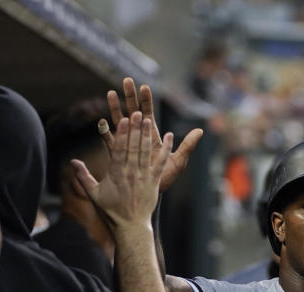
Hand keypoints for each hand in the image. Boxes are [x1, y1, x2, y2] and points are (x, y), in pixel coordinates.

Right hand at [73, 112, 161, 231]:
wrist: (130, 226)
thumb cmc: (110, 210)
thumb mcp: (93, 194)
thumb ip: (83, 176)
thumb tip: (72, 162)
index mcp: (115, 173)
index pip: (118, 149)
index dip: (121, 133)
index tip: (123, 120)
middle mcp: (130, 172)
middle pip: (133, 147)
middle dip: (135, 128)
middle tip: (137, 112)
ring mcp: (143, 176)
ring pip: (146, 152)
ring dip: (147, 134)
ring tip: (148, 118)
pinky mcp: (154, 181)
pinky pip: (160, 162)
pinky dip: (166, 149)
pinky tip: (170, 136)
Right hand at [101, 77, 203, 192]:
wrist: (149, 198)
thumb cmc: (165, 178)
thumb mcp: (179, 162)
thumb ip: (188, 146)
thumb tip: (201, 130)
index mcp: (152, 137)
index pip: (148, 114)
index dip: (146, 101)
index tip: (144, 86)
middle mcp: (139, 139)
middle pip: (133, 113)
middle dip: (130, 97)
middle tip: (126, 80)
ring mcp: (127, 147)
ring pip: (120, 124)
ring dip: (116, 109)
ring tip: (111, 93)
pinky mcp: (117, 157)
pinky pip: (110, 144)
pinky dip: (106, 133)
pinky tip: (102, 122)